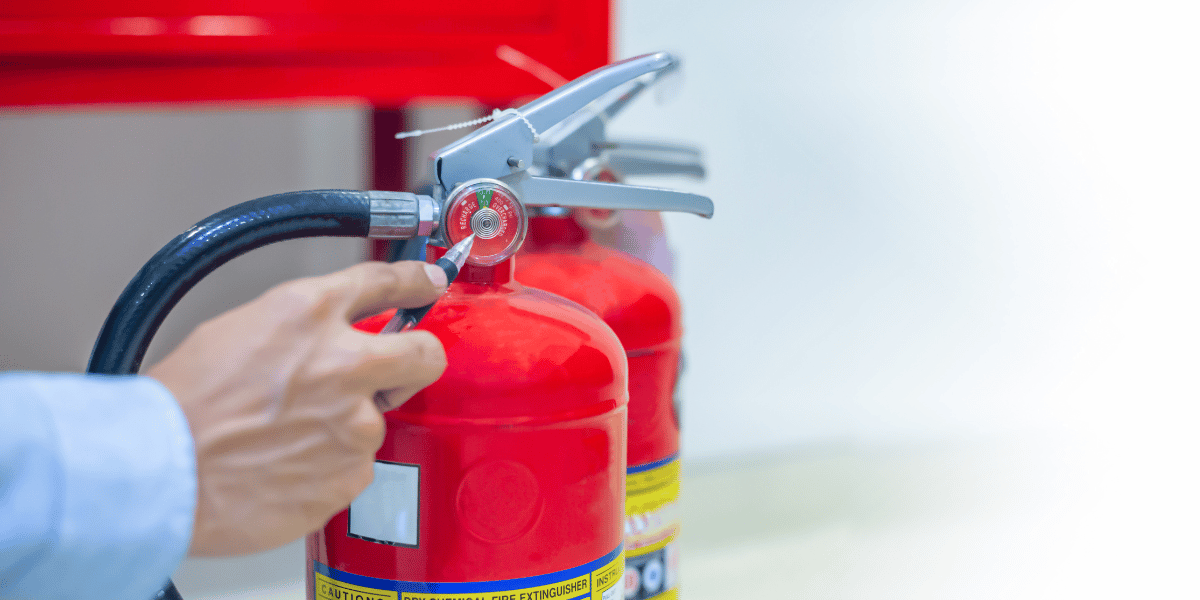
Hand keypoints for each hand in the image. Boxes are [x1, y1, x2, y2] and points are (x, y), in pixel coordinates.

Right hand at [147, 261, 448, 556]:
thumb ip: (302, 328)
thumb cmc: (182, 404)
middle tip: (395, 370)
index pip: (385, 281)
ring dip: (347, 425)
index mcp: (309, 312)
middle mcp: (345, 362)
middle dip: (417, 357)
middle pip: (425, 353)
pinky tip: (287, 465)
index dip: (415, 281)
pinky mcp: (352, 472)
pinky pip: (355, 465)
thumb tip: (334, 333)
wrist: (160, 471)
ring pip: (377, 419)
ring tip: (288, 437)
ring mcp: (355, 421)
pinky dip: (329, 467)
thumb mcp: (240, 329)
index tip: (429, 283)